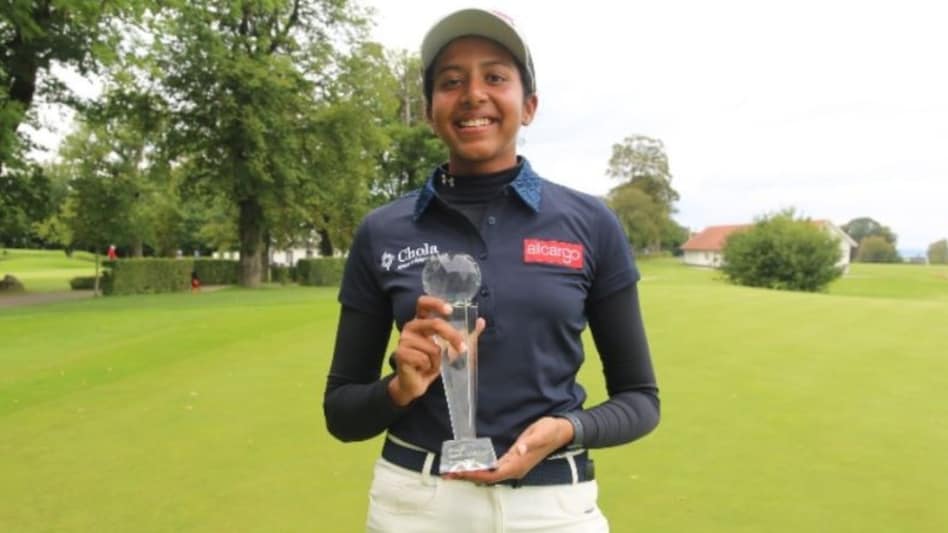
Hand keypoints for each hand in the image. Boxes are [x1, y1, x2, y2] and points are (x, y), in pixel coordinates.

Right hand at [388, 295, 484, 405]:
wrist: (415, 383)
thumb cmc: (431, 362)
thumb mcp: (451, 347)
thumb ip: (465, 334)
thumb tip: (481, 321)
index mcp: (421, 321)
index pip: (423, 303)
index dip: (436, 303)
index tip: (450, 310)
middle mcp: (411, 327)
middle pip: (435, 324)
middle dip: (452, 336)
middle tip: (463, 349)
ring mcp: (404, 340)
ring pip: (433, 347)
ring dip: (438, 360)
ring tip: (430, 365)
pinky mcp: (401, 354)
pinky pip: (424, 359)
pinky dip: (429, 367)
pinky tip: (422, 369)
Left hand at [446, 416, 573, 484]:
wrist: (561, 430)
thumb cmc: (550, 431)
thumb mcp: (540, 434)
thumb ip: (529, 442)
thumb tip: (519, 450)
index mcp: (518, 464)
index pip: (492, 475)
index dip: (475, 474)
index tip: (459, 472)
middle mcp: (514, 468)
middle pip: (486, 478)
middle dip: (467, 476)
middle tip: (447, 474)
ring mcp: (513, 465)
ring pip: (488, 474)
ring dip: (471, 473)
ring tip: (453, 471)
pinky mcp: (512, 459)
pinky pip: (492, 468)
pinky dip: (479, 467)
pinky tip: (470, 463)